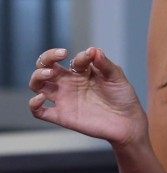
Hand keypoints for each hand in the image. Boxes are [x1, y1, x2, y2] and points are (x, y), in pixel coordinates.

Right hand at [29, 47, 146, 147]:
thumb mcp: (117, 77)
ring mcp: (64, 98)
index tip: (91, 55)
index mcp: (83, 71)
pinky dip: (34, 105)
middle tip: (58, 57)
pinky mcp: (62, 116)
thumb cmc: (123, 97)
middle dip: (47, 58)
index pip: (74, 60)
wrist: (127, 122)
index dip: (81, 56)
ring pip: (38, 85)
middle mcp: (70, 83)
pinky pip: (39, 112)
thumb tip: (94, 50)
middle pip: (46, 66)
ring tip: (49, 74)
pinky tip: (41, 98)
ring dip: (37, 76)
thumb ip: (105, 64)